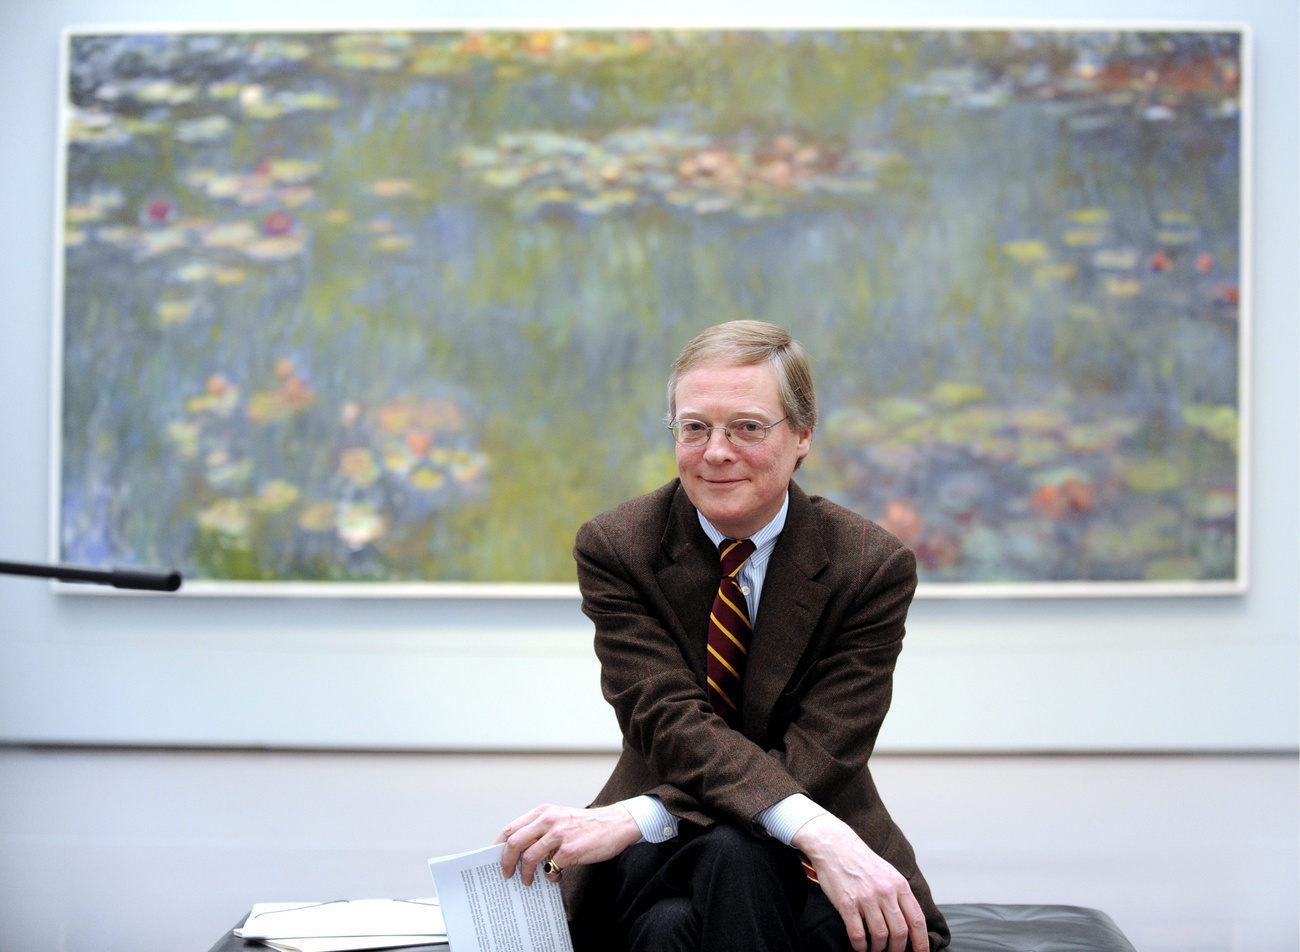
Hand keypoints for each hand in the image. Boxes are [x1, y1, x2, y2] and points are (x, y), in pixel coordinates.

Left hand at [495, 803, 642, 885]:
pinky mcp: (570, 851)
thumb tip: (520, 850)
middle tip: (507, 873)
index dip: (499, 845)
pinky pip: (550, 869)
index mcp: (544, 811)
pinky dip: (549, 876)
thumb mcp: (561, 817)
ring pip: (528, 857)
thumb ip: (541, 828)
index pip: (512, 828)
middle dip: (506, 862)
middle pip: (514, 842)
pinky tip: (556, 876)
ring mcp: (559, 835)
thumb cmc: (587, 824)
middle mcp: (549, 820)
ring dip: (524, 873)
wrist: (616, 824)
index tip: (494, 857)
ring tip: (528, 880)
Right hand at [791, 813, 928, 951]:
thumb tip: (910, 922)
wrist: (834, 845)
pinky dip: (860, 946)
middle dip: (898, 949)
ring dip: (879, 949)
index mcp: (899, 884)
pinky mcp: (847, 903)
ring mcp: (866, 898)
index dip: (922, 942)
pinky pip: (858, 934)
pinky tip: (860, 945)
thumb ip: (899, 895)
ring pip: (880, 936)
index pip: (917, 920)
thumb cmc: (861, 860)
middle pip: (900, 932)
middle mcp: (885, 892)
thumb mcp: (888, 872)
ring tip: (875, 949)